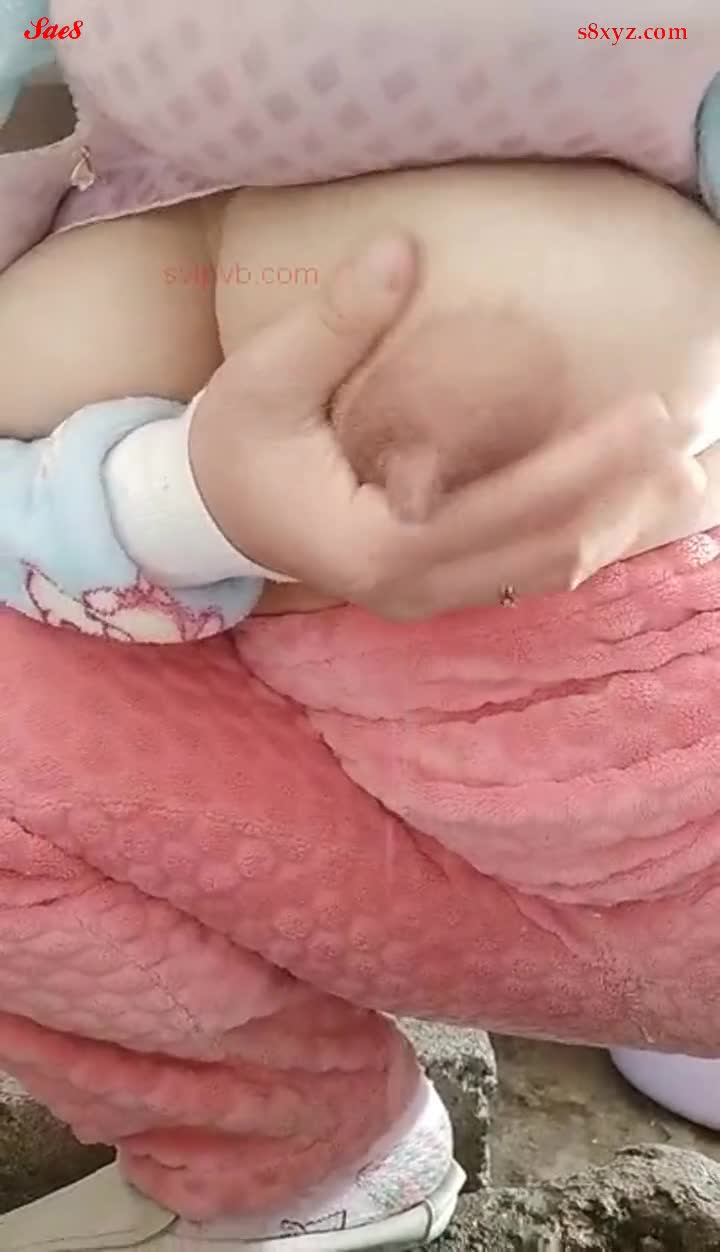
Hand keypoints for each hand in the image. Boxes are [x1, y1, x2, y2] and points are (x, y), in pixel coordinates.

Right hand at [189, 234, 703, 619]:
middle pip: (542, 548)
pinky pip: (522, 575)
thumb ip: (335, 322)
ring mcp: (424, 599)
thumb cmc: (235, 447)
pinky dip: (577, 540)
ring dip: (612, 526)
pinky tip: (619, 507)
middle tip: (684, 441)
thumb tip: (401, 250)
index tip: (647, 414)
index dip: (584, 463)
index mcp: (374, 543)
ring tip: (678, 480)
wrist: (209, 516)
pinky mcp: (432, 593)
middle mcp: (410, 587)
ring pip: (543, 573)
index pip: (505, 505)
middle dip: (619, 495)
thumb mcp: (264, 379)